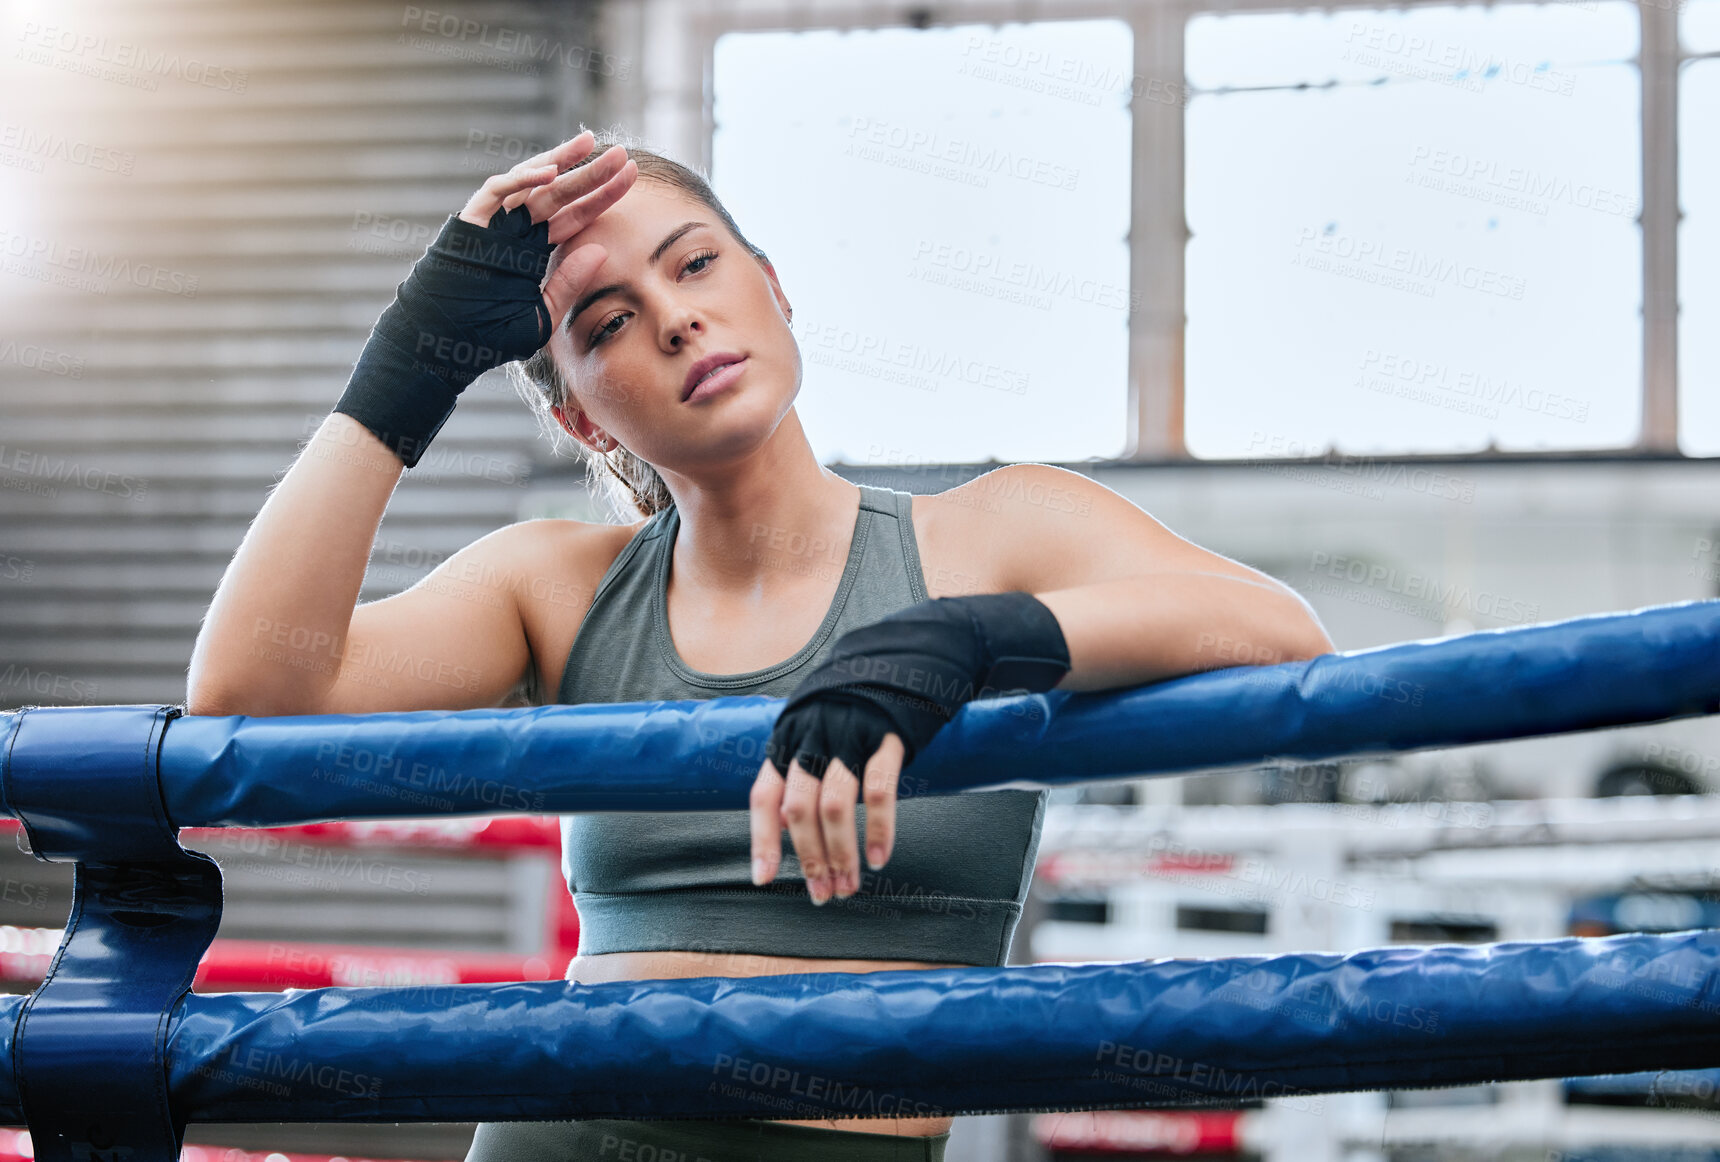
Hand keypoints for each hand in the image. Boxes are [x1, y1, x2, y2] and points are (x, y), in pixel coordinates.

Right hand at [456, 129, 638, 333]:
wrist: (443, 345)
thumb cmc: (487, 336)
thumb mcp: (541, 315)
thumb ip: (568, 284)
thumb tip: (600, 251)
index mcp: (536, 249)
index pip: (575, 216)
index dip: (602, 197)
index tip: (631, 179)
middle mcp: (517, 230)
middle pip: (560, 194)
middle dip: (590, 173)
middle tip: (623, 155)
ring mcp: (494, 223)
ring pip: (529, 182)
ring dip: (558, 161)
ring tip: (587, 141)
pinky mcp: (470, 222)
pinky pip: (496, 191)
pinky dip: (520, 179)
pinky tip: (549, 172)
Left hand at [750, 729, 905, 905]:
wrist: (892, 667)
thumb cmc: (846, 712)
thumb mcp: (808, 736)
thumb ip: (793, 777)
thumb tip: (777, 826)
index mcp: (788, 743)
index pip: (765, 796)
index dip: (762, 840)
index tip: (764, 878)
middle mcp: (813, 741)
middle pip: (799, 809)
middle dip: (809, 858)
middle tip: (822, 892)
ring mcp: (849, 739)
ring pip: (835, 806)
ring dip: (841, 854)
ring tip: (848, 884)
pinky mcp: (886, 739)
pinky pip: (879, 791)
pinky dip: (879, 830)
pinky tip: (879, 858)